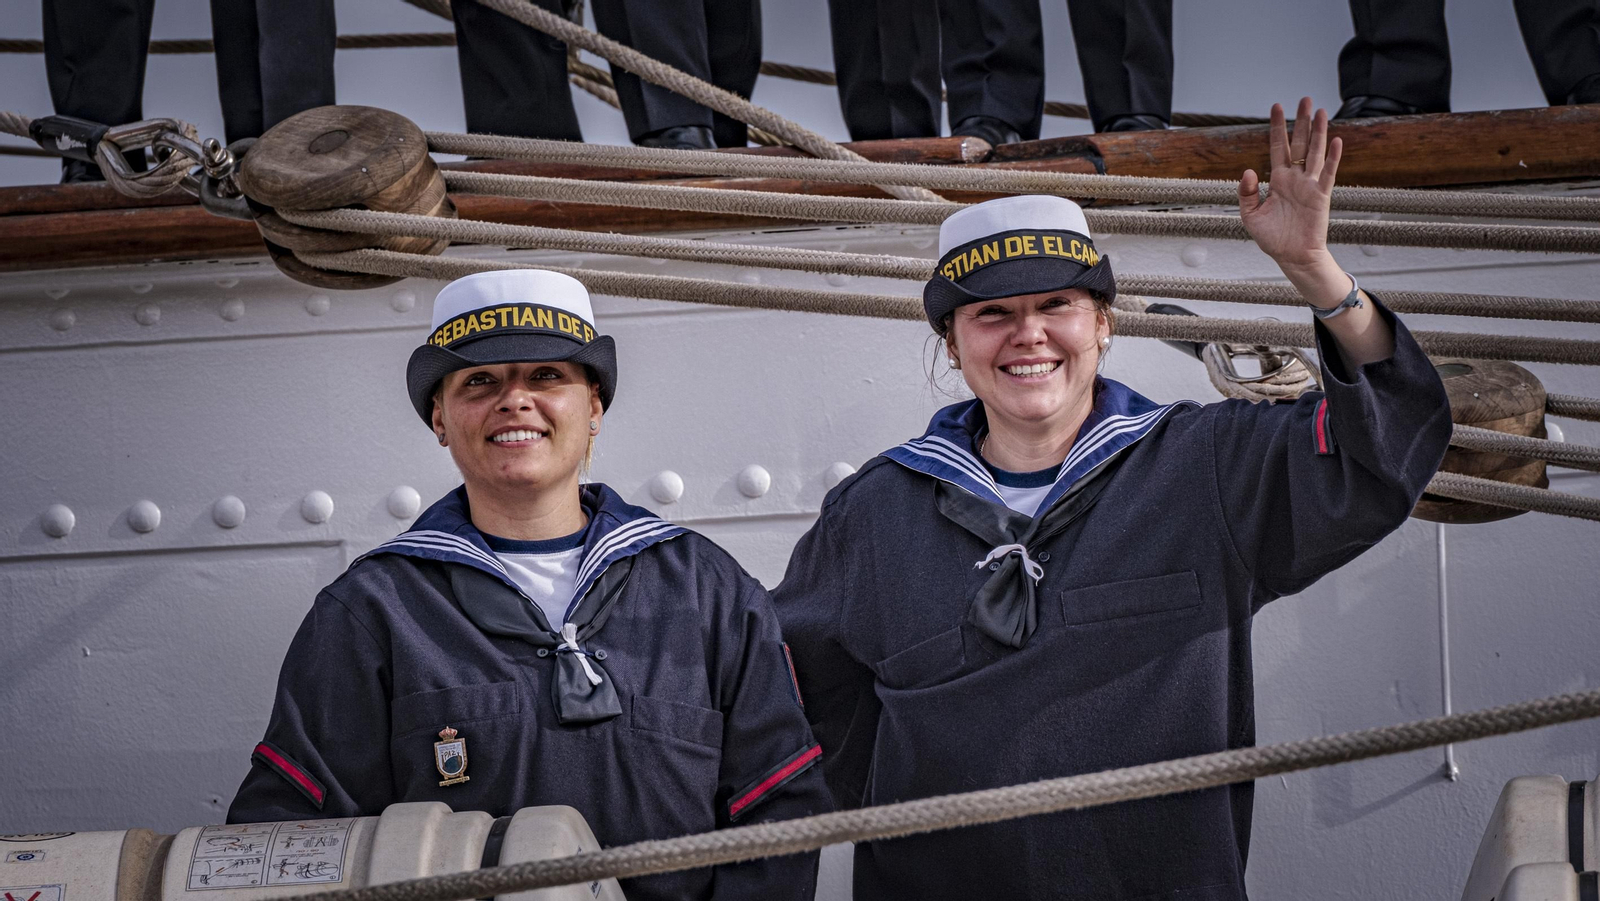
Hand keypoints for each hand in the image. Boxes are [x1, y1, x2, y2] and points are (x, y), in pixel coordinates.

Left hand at [1238, 97, 1342, 278]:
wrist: (1292, 257)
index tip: (1276, 107)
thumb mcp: (1250, 215)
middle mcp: (1294, 178)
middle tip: (1305, 99)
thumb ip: (1246, 193)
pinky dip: (1332, 158)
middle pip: (1299, 143)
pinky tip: (1335, 141)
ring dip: (1318, 132)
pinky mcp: (1321, 196)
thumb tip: (1248, 170)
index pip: (1277, 147)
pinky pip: (1327, 174)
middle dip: (1301, 121)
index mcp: (1277, 180)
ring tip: (1321, 111)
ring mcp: (1309, 185)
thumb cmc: (1273, 238)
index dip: (1277, 127)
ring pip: (1314, 153)